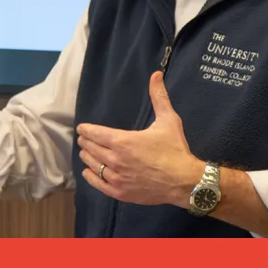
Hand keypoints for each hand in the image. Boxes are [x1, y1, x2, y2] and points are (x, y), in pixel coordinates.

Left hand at [79, 71, 202, 205]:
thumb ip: (159, 97)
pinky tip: (89, 171)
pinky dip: (90, 176)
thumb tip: (156, 75)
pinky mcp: (119, 192)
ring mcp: (116, 177)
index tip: (82, 128)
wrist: (185, 181)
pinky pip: (97, 183)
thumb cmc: (175, 150)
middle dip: (86, 142)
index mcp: (122, 141)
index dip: (86, 129)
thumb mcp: (168, 120)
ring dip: (87, 157)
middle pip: (90, 148)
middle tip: (84, 139)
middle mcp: (115, 159)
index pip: (94, 133)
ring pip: (91, 165)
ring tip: (87, 152)